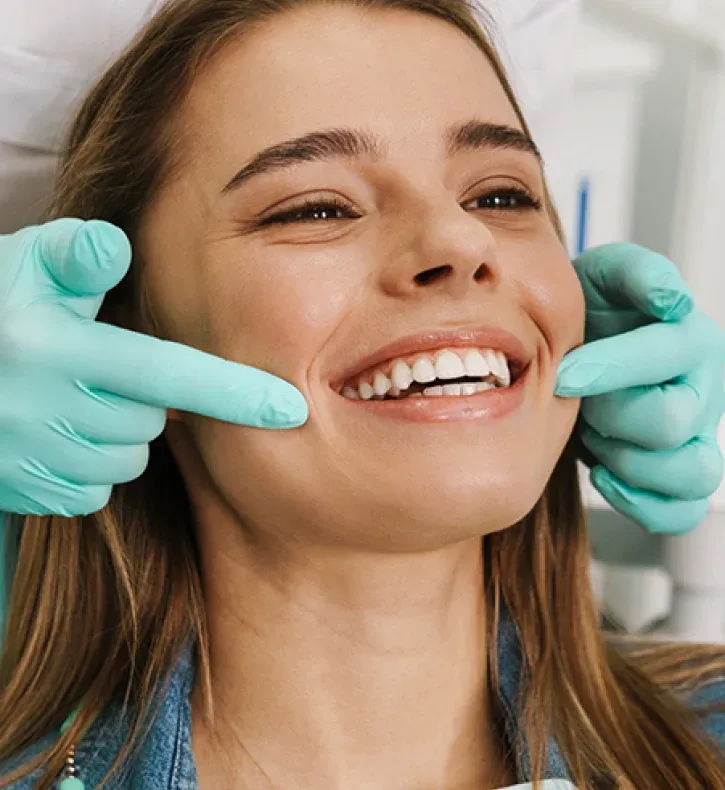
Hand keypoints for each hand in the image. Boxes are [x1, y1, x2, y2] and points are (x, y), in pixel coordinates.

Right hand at [0, 219, 307, 516]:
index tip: (291, 410)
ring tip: (73, 399)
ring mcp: (31, 460)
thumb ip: (74, 257)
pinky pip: (94, 488)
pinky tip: (56, 434)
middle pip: (152, 421)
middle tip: (100, 368)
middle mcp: (43, 412)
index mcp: (54, 351)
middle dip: (143, 399)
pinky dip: (89, 464)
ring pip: (127, 458)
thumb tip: (116, 244)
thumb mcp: (22, 270)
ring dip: (117, 432)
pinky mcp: (25, 494)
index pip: (166, 374)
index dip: (234, 393)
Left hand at [556, 243, 724, 534]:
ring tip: (595, 436)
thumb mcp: (604, 276)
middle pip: (671, 422)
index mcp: (692, 339)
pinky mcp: (680, 473)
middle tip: (579, 401)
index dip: (610, 368)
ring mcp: (698, 437)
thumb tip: (670, 298)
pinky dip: (642, 503)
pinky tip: (604, 476)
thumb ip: (636, 273)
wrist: (579, 351)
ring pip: (691, 473)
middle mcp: (706, 390)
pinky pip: (682, 510)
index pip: (668, 356)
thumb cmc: (592, 313)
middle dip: (611, 415)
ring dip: (628, 461)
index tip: (563, 375)